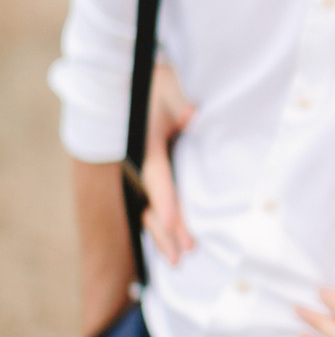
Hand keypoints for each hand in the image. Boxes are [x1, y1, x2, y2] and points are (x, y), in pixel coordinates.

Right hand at [141, 62, 195, 264]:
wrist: (141, 78)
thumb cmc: (159, 82)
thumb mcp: (170, 85)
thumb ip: (180, 103)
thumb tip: (192, 117)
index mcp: (145, 144)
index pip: (156, 178)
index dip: (165, 202)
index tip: (173, 224)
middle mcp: (141, 162)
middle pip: (151, 202)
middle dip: (167, 230)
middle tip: (183, 254)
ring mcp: (146, 169)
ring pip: (151, 208)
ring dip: (164, 233)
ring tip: (179, 258)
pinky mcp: (155, 170)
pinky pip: (157, 201)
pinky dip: (165, 222)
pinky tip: (174, 241)